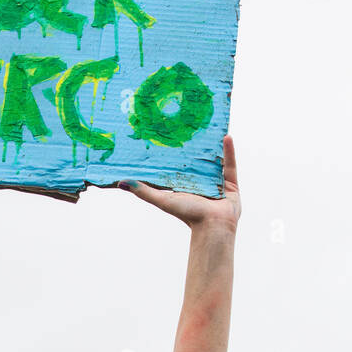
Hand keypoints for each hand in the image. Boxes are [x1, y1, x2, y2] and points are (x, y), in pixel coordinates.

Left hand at [120, 134, 240, 231]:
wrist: (213, 226)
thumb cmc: (188, 214)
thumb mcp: (163, 199)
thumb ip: (144, 191)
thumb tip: (121, 183)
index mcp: (184, 185)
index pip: (177, 166)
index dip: (172, 153)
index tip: (165, 135)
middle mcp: (200, 183)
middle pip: (197, 161)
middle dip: (195, 146)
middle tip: (189, 124)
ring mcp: (216, 183)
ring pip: (214, 160)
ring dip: (213, 146)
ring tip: (210, 127)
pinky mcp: (230, 184)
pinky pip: (230, 164)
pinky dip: (229, 151)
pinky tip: (226, 136)